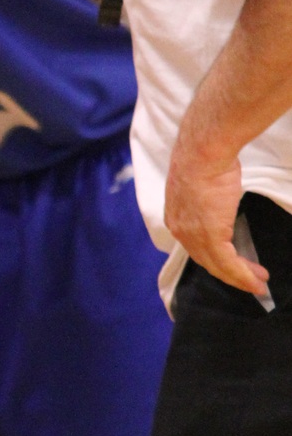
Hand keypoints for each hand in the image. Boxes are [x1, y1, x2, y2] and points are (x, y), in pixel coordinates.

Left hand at [164, 148, 267, 295]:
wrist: (203, 153)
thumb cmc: (206, 160)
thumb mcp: (201, 184)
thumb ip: (207, 201)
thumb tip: (219, 203)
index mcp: (176, 217)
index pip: (195, 246)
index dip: (214, 258)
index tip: (232, 263)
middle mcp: (181, 230)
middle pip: (206, 260)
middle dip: (230, 272)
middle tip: (250, 279)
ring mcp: (194, 235)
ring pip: (218, 266)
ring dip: (240, 277)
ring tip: (258, 282)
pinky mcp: (210, 237)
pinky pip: (228, 264)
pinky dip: (243, 276)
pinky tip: (256, 280)